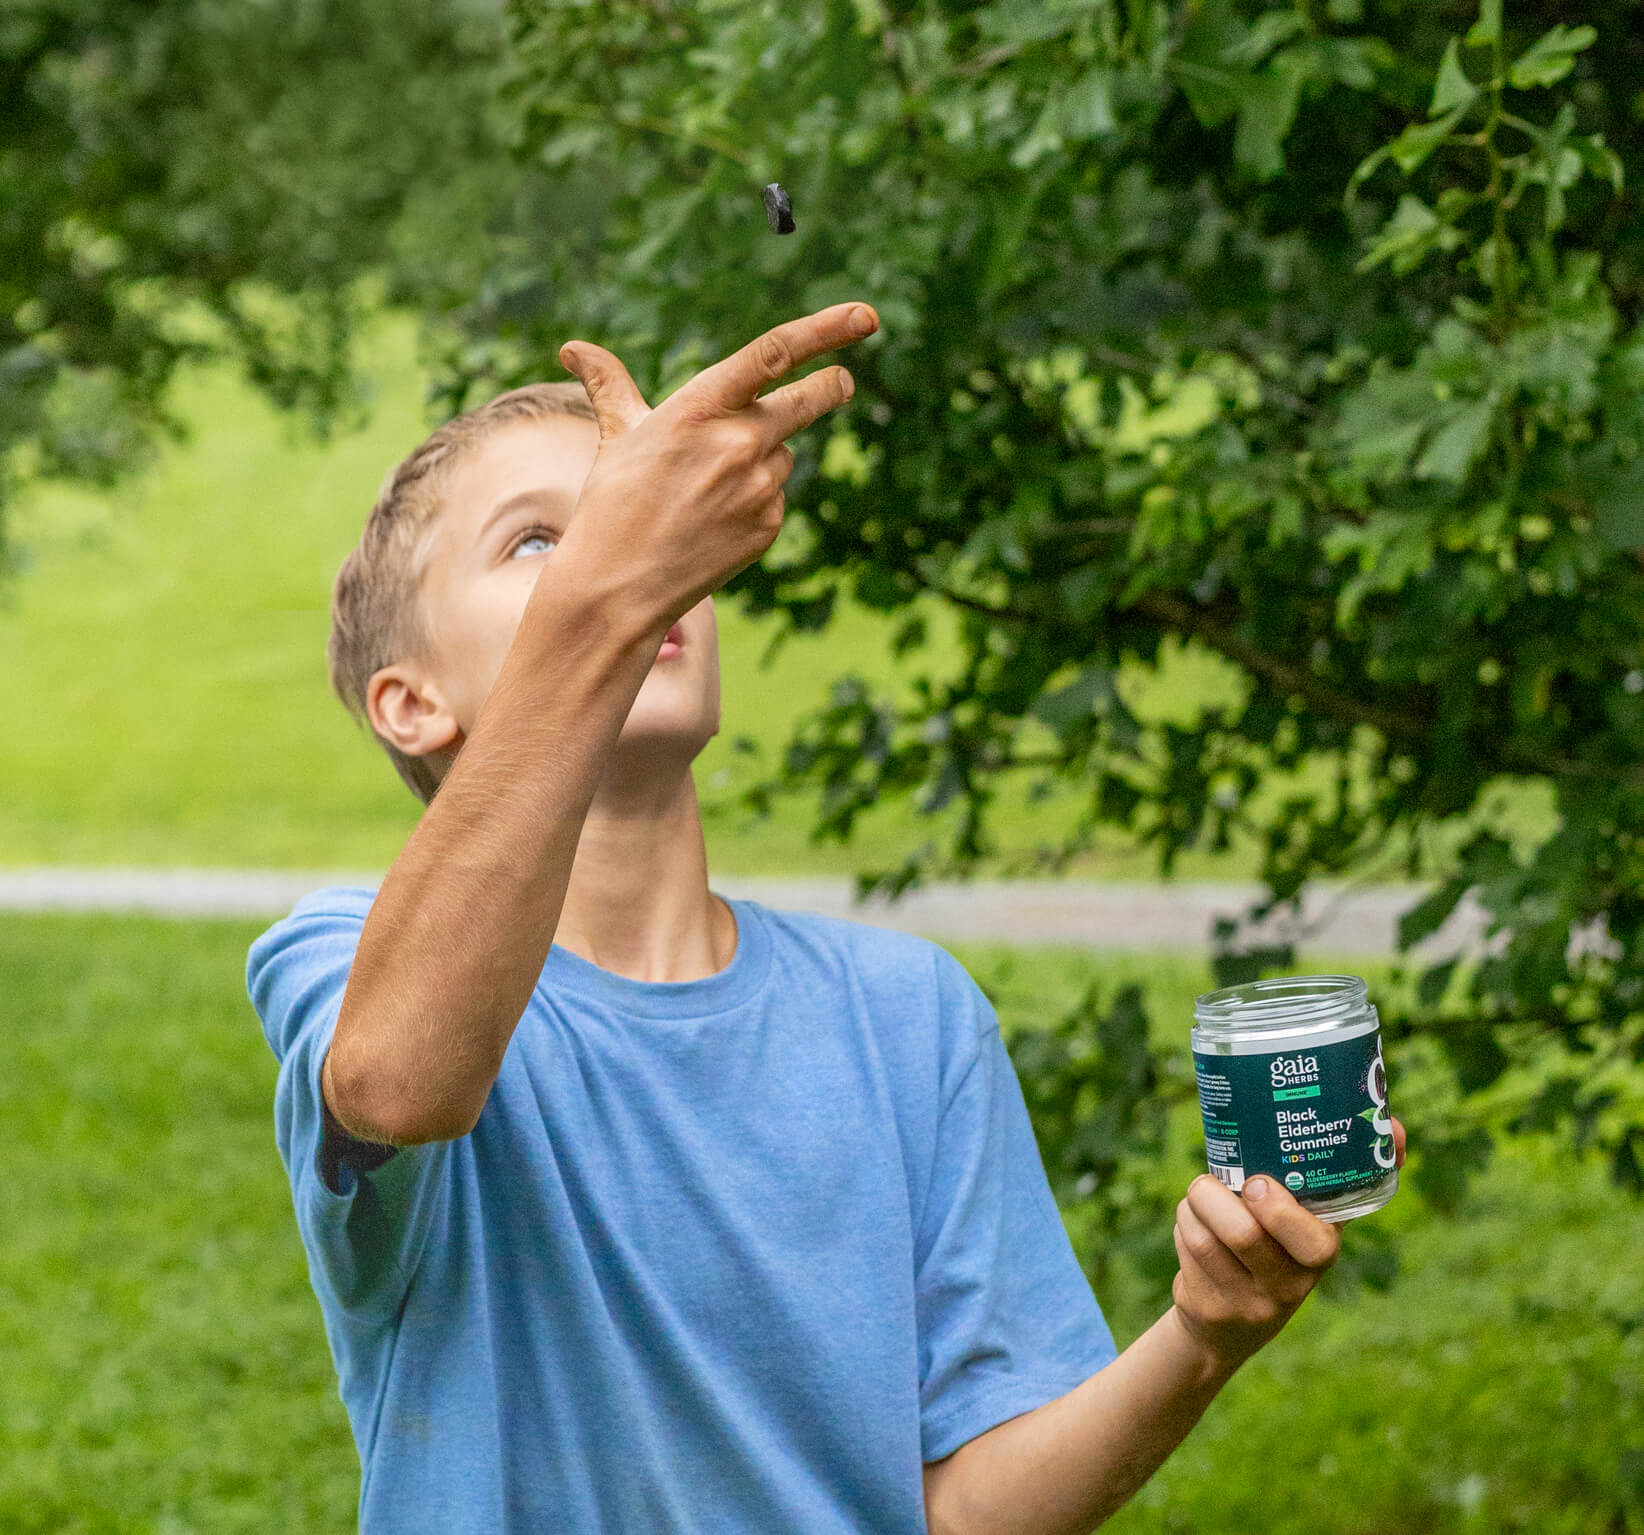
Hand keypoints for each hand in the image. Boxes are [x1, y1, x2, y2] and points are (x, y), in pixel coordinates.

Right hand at [555, 302, 878, 632]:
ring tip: (709, 490)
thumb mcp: (616, 436)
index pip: (774, 354)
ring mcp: (758, 486)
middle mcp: (738, 442)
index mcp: (700, 407)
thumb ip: (610, 386)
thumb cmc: (612, 503)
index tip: (864, 316)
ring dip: (764, 458)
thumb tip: (572, 349)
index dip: (826, 330)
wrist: (619, 585)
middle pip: (807, 401)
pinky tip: (716, 521)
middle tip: (844, 382)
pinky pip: (776, 496)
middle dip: (832, 387)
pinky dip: (756, 499)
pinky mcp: (769, 524)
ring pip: (784, 454)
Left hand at [1170, 1116, 1406, 1370]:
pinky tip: (1195, 1222)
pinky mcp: (1211, 1308)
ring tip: (1203, 1194)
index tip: (1257, 1182)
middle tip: (1214, 1181)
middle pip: (1246, 1236)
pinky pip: (1189, 1248)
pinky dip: (1185, 1221)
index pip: (1315, 1243)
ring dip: (1195, 1203)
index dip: (1280, 1211)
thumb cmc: (1277, 1244)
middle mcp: (1291, 1286)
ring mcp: (1250, 1301)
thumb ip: (1341, 1174)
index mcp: (1321, 1254)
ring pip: (1206, 1238)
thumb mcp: (1311, 1218)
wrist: (1231, 1321)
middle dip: (1216, 1195)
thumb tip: (1394, 1126)